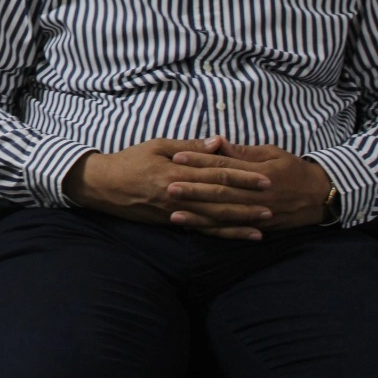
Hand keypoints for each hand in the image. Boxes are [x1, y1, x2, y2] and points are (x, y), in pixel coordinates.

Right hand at [65, 137, 273, 239]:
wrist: (103, 186)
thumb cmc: (130, 161)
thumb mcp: (157, 145)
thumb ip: (190, 147)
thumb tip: (218, 143)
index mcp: (176, 172)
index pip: (216, 174)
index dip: (242, 177)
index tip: (265, 178)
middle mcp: (178, 194)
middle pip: (220, 198)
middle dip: (248, 201)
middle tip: (274, 202)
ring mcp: (176, 212)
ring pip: (214, 218)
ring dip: (241, 221)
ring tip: (264, 222)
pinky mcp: (172, 222)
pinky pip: (202, 229)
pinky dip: (224, 233)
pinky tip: (241, 235)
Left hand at [165, 138, 332, 235]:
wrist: (322, 195)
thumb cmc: (294, 169)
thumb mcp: (271, 153)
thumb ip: (242, 152)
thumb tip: (216, 142)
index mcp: (259, 172)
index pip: (224, 166)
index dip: (199, 162)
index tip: (177, 157)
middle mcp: (258, 194)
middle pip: (220, 192)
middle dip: (193, 190)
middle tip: (167, 187)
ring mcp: (259, 213)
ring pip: (224, 215)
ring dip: (198, 216)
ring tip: (173, 214)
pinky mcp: (260, 226)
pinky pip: (233, 230)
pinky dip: (213, 231)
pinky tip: (195, 229)